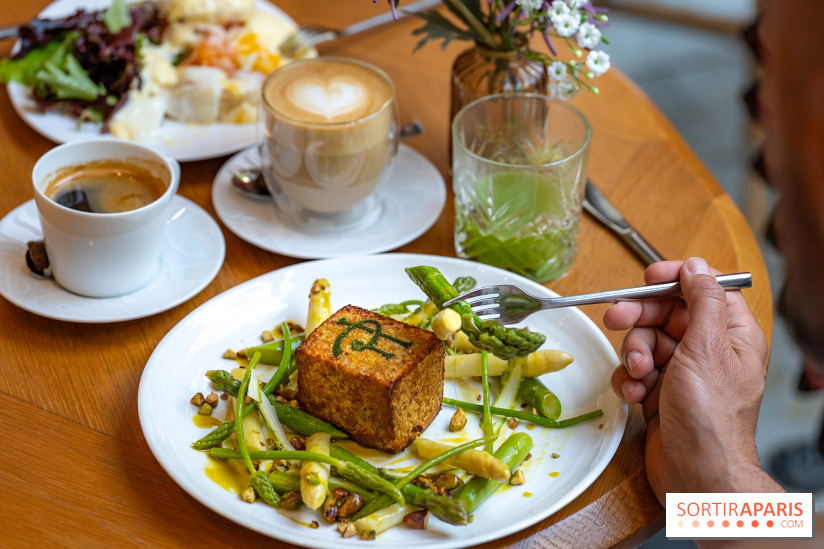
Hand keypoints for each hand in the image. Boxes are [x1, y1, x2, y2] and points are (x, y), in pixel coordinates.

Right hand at [606, 258, 776, 502]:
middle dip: (640, 318)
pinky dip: (628, 379)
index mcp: (731, 334)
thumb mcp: (707, 347)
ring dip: (633, 355)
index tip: (649, 278)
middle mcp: (708, 351)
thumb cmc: (711, 417)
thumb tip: (697, 267)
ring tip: (637, 373)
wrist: (697, 474)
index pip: (703, 290)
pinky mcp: (659, 393)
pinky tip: (633, 393)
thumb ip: (702, 300)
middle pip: (666, 314)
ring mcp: (682, 373)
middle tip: (616, 317)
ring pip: (645, 342)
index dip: (675, 279)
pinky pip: (635, 371)